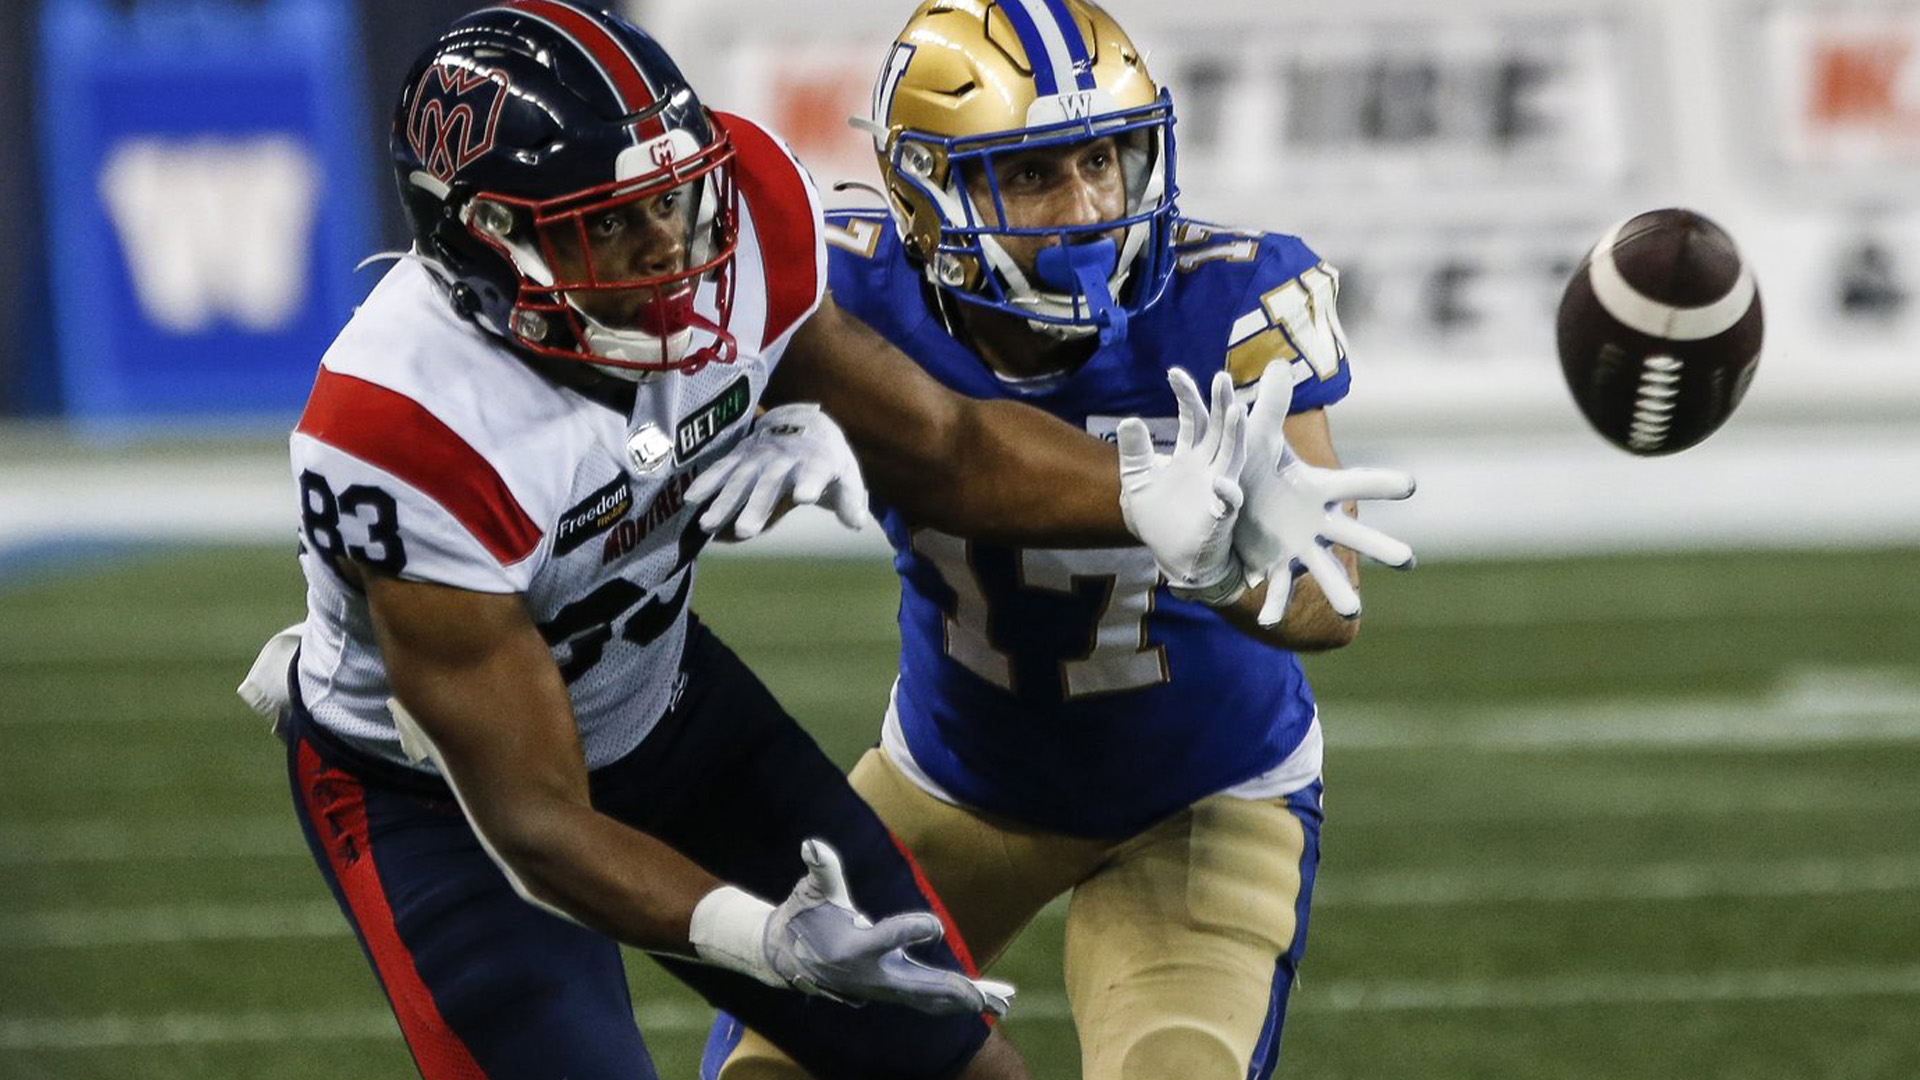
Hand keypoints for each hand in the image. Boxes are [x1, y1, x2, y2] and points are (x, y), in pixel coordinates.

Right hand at [686, 404, 867, 538]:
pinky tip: (691, 499)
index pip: (814, 472)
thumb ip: (850, 500)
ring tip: (708, 524)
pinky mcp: (740, 456)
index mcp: (816, 461)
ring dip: (724, 501)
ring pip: (740, 479)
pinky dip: (706, 482)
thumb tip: (857, 523)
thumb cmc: (828, 457)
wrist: (805, 421)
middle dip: (757, 506)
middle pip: (769, 484)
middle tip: (747, 531)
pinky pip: (720, 469)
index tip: (805, 497)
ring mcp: (759, 457)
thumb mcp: (846, 475)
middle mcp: (785, 459)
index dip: (810, 483)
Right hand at [766, 840, 1014, 1016]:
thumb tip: (813, 844)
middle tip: (978, 993)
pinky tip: (982, 1003)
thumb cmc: (805, 917)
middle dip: (947, 989)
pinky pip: (925, 1001)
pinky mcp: (889, 991)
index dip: (912, 930)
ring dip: (961, 1000)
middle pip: (915, 985)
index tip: (936, 925)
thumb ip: (822, 870)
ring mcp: (882, 987)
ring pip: (925, 998)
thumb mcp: (812, 892)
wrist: (788, 958)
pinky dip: (952, 1003)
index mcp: (853, 947)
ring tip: (998, 1001)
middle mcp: (871, 973)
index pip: (887, 938)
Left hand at [1116, 368, 1248, 605]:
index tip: (1173, 373)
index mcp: (1189, 455)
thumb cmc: (1158, 518)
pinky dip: (1226, 493)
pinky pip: (1227, 503)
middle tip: (1222, 378)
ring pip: (1232, 457)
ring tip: (1237, 411)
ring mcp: (1218, 489)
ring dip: (1235, 436)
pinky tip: (1221, 483)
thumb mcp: (1137, 481)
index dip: (1186, 395)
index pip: (1193, 418)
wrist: (1169, 555)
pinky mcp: (1220, 517)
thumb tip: (1129, 419)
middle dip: (1222, 404)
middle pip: (1219, 429)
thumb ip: (1135, 451)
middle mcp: (1209, 467)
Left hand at [1236, 362, 1415, 623]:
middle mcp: (1316, 522)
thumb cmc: (1251, 464)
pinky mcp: (1273, 564)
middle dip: (1381, 546)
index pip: (1356, 483)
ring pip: (1325, 570)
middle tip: (1409, 561)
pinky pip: (1277, 588)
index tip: (1413, 485)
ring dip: (1340, 590)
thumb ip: (1268, 403)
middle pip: (1355, 533)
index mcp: (1317, 488)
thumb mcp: (1256, 434)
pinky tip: (1269, 623)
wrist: (1229, 498)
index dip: (1383, 483)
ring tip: (1353, 613)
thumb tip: (1278, 363)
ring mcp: (1298, 546)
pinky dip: (1275, 605)